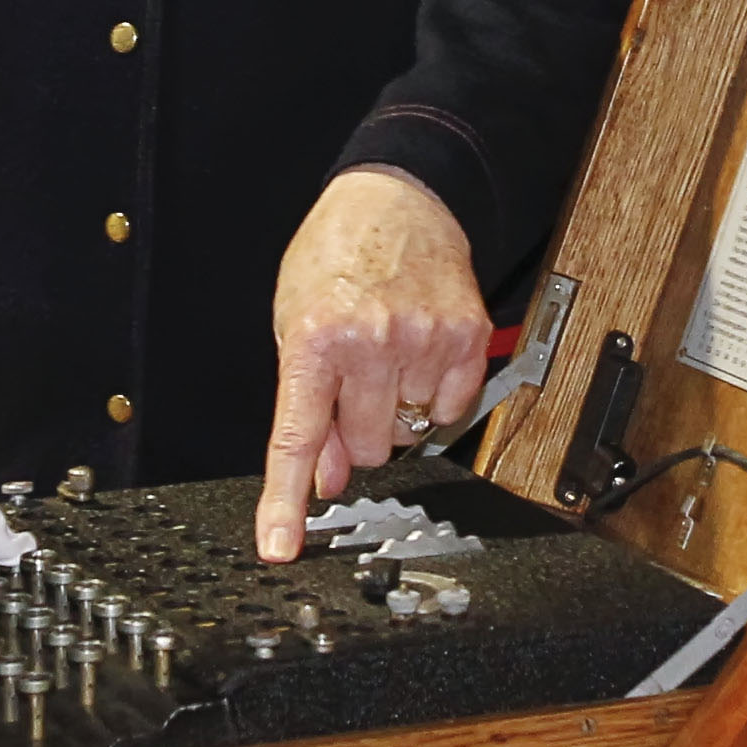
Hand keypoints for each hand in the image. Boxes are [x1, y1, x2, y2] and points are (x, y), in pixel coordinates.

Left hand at [257, 169, 490, 561]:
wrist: (396, 198)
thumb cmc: (336, 256)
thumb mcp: (295, 326)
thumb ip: (306, 408)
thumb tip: (321, 480)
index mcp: (314, 340)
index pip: (295, 438)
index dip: (285, 502)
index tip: (281, 547)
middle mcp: (369, 343)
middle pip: (363, 449)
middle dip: (354, 432)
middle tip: (353, 386)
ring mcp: (422, 341)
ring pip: (407, 433)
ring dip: (396, 409)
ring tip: (387, 354)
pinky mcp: (465, 338)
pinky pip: (450, 409)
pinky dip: (435, 396)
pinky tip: (420, 356)